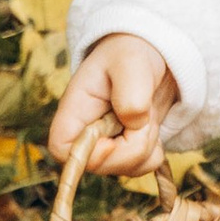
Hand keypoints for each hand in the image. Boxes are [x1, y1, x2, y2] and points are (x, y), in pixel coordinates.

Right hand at [48, 34, 179, 177]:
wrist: (152, 53)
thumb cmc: (131, 53)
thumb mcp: (131, 63)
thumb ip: (130, 95)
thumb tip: (134, 125)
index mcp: (73, 112)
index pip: (64, 151)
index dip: (90, 153)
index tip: (117, 133)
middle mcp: (85, 134)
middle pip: (101, 166)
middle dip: (133, 143)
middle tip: (142, 110)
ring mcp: (106, 146)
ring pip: (126, 167)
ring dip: (147, 141)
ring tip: (145, 110)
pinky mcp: (126, 151)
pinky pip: (143, 166)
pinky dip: (155, 148)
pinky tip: (151, 123)